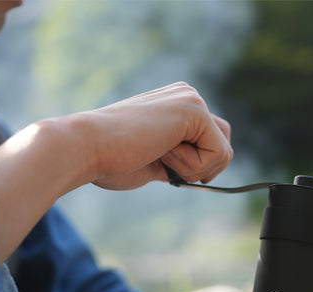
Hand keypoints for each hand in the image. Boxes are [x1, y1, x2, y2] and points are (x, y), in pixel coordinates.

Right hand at [81, 82, 232, 189]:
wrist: (86, 148)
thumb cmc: (110, 159)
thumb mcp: (155, 161)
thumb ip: (179, 160)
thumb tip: (204, 175)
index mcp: (176, 104)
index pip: (213, 140)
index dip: (201, 165)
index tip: (171, 168)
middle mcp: (187, 95)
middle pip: (226, 143)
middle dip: (206, 168)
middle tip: (170, 167)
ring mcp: (192, 99)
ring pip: (224, 151)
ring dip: (196, 168)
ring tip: (160, 156)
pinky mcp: (194, 108)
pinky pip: (218, 153)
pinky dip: (193, 166)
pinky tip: (162, 151)